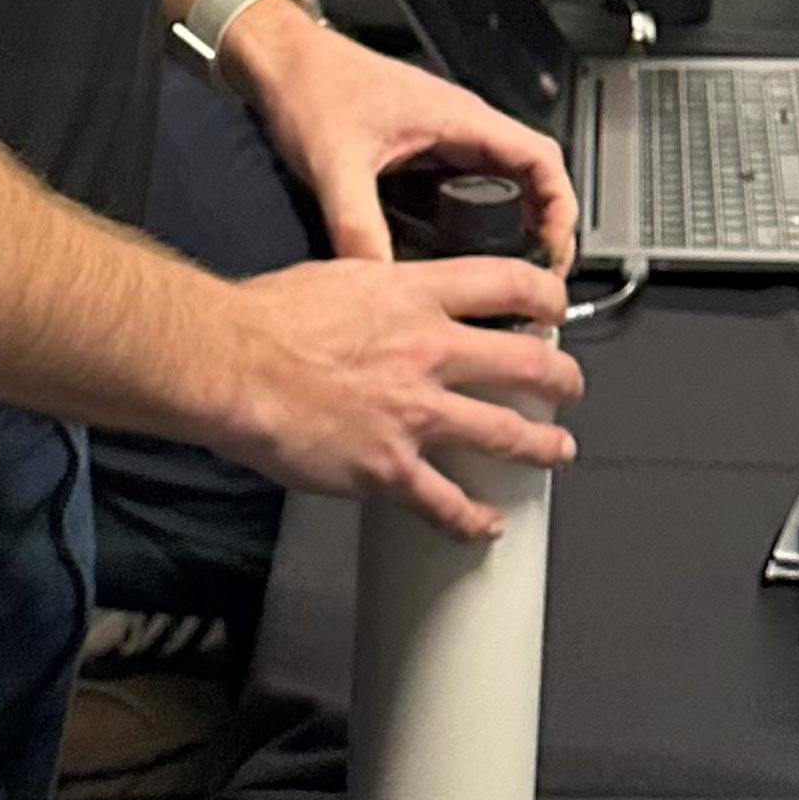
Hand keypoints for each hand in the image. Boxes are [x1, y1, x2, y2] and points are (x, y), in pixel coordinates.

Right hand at [215, 256, 582, 539]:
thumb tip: (399, 290)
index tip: (556, 310)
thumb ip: (387, 286)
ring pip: (506, 434)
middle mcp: (429, 351)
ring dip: (542, 447)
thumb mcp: (343, 274)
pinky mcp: (388, 467)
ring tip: (556, 451)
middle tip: (568, 386)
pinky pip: (446, 503)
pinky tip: (486, 525)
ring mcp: (414, 413)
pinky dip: (473, 520)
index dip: (549, 296)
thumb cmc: (269, 318)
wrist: (230, 363)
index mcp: (417, 296)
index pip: (511, 282)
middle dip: (563, 380)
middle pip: (529, 362)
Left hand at [221, 1, 578, 269]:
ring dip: (519, 219)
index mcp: (459, 117)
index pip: (541, 157)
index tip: (556, 250)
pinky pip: (472, 181)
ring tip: (514, 268)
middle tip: (540, 273)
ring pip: (504, 178)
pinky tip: (466, 247)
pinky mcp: (422, 146)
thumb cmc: (311, 84)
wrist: (281, 61)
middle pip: (532, 173)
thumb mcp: (335, 162)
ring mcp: (443, 134)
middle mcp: (459, 123)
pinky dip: (484, 214)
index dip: (561, 207)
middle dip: (546, 224)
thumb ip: (356, 224)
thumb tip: (377, 279)